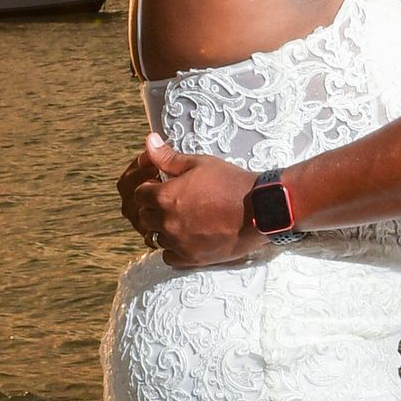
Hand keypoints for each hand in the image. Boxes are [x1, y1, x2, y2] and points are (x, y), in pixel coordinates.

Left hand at [120, 135, 260, 265]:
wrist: (260, 208)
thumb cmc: (230, 182)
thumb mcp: (199, 163)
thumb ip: (168, 157)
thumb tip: (149, 141)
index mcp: (165, 197)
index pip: (140, 194)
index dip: (150, 189)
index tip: (163, 187)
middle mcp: (167, 222)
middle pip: (145, 217)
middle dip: (154, 209)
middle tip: (174, 203)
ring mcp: (179, 243)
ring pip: (156, 238)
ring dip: (164, 229)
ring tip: (183, 220)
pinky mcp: (192, 258)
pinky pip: (169, 257)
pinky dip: (174, 249)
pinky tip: (187, 238)